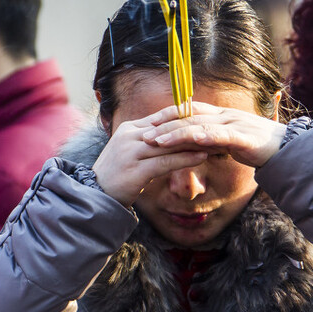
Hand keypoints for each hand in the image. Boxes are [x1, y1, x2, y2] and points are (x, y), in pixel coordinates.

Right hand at [91, 112, 214, 207]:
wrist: (95, 195)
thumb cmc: (117, 175)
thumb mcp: (131, 151)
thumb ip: (148, 140)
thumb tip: (172, 134)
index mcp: (128, 128)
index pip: (162, 117)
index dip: (185, 116)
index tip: (206, 116)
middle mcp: (129, 137)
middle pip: (168, 128)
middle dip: (193, 129)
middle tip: (217, 130)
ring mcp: (131, 153)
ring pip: (169, 144)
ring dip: (194, 143)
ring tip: (215, 143)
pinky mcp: (135, 171)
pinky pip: (165, 162)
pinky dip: (185, 159)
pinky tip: (202, 158)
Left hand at [143, 103, 285, 167]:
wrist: (288, 149)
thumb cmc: (256, 147)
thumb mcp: (227, 144)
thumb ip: (209, 142)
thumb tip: (188, 147)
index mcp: (219, 116)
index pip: (188, 113)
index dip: (167, 118)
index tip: (147, 125)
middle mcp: (224, 116)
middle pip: (189, 118)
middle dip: (164, 126)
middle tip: (144, 135)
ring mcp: (234, 124)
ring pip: (200, 126)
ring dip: (177, 133)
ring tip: (158, 141)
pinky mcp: (245, 137)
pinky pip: (223, 135)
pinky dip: (206, 137)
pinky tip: (192, 140)